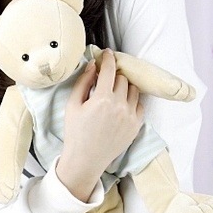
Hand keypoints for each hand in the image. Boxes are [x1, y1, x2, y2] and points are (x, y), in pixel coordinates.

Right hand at [56, 50, 144, 201]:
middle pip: (122, 78)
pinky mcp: (136, 125)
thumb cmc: (75, 132)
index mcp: (102, 98)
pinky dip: (132, 102)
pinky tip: (121, 106)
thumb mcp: (72, 105)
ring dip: (124, 88)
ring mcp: (130, 116)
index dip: (108, 58)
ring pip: (133, 90)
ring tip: (113, 95)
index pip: (109, 70)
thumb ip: (83, 82)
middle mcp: (119, 105)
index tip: (107, 53)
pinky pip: (140, 104)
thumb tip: (93, 65)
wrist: (86, 159)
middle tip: (104, 82)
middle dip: (113, 77)